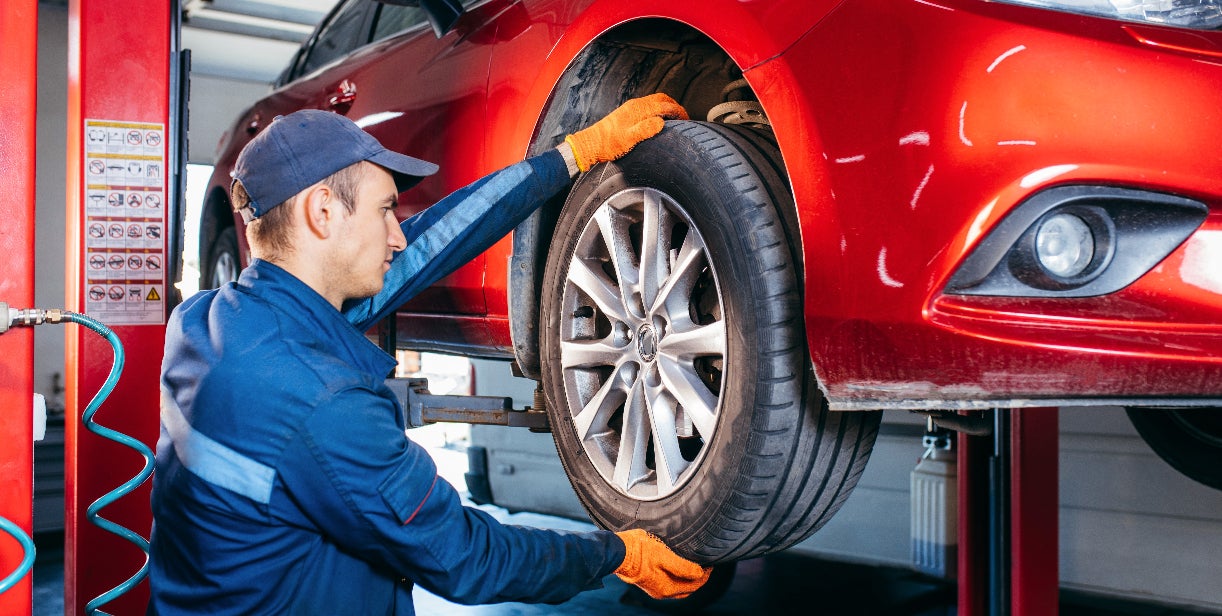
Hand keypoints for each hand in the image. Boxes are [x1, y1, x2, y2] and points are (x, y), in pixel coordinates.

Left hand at [565, 93, 688, 171]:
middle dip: (674, 106)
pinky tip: (658, 119)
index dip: (678, 111)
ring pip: (654, 101)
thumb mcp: (629, 139)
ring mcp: (631, 108)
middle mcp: (636, 105)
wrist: (591, 144)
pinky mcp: (627, 113)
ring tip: (674, 117)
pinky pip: (648, 106)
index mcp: (638, 110)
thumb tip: (661, 122)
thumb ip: (646, 129)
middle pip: (661, 99)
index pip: (665, 106)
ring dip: (666, 107)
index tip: (687, 119)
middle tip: (683, 117)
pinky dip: (658, 109)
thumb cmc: (609, 144)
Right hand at [614, 529, 710, 599]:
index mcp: (667, 588)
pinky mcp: (648, 581)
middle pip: (687, 588)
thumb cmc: (639, 552)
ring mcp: (654, 588)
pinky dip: (678, 577)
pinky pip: (669, 583)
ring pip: (678, 587)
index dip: (705, 574)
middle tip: (705, 564)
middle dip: (698, 578)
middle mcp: (662, 592)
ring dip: (688, 578)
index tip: (711, 562)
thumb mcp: (664, 556)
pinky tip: (677, 566)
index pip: (694, 584)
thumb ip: (683, 567)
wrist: (617, 553)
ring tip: (694, 565)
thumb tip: (699, 573)